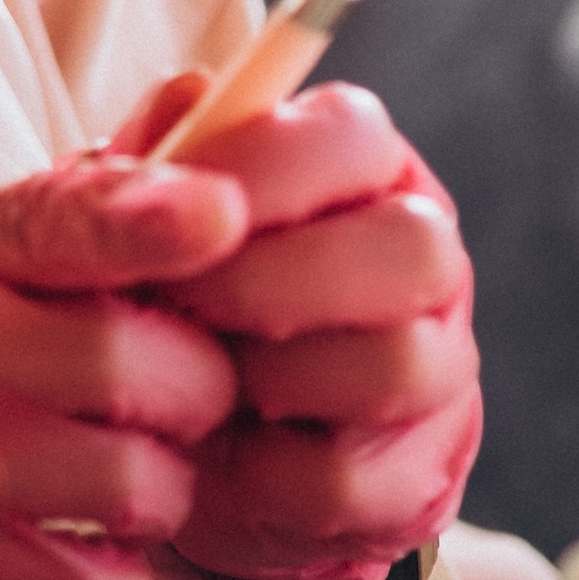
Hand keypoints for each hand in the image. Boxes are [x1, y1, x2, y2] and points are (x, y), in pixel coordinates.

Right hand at [0, 149, 251, 579]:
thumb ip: (54, 207)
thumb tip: (196, 106)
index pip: (52, 221)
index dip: (144, 216)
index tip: (219, 211)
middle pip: (133, 364)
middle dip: (198, 376)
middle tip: (187, 381)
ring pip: (137, 482)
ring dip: (172, 481)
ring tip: (146, 467)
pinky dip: (128, 567)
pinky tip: (101, 539)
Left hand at [119, 79, 481, 579]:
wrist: (183, 452)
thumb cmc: (169, 297)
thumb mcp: (140, 220)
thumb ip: (156, 153)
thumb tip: (193, 100)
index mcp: (361, 171)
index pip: (355, 135)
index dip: (264, 169)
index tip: (181, 210)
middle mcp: (422, 261)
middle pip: (415, 247)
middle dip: (276, 280)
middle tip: (186, 305)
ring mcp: (437, 372)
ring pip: (397, 364)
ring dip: (274, 378)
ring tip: (204, 384)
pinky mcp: (420, 480)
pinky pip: (354, 479)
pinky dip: (268, 476)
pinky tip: (229, 458)